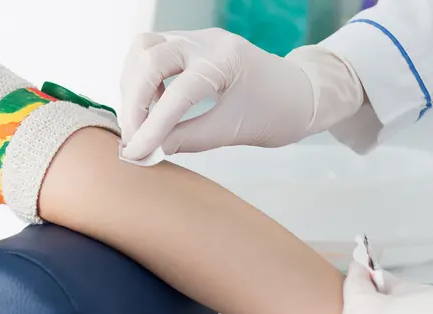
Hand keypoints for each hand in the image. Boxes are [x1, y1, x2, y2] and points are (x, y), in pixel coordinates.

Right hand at [118, 28, 363, 160]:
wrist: (300, 93)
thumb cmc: (277, 111)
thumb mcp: (234, 131)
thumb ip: (189, 139)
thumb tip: (150, 150)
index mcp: (226, 60)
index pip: (178, 93)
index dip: (152, 126)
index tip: (135, 153)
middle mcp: (207, 41)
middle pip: (150, 57)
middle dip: (134, 101)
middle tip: (132, 137)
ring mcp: (197, 40)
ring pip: (145, 49)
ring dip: (134, 86)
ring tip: (140, 120)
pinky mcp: (190, 47)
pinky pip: (152, 53)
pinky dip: (142, 80)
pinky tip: (152, 106)